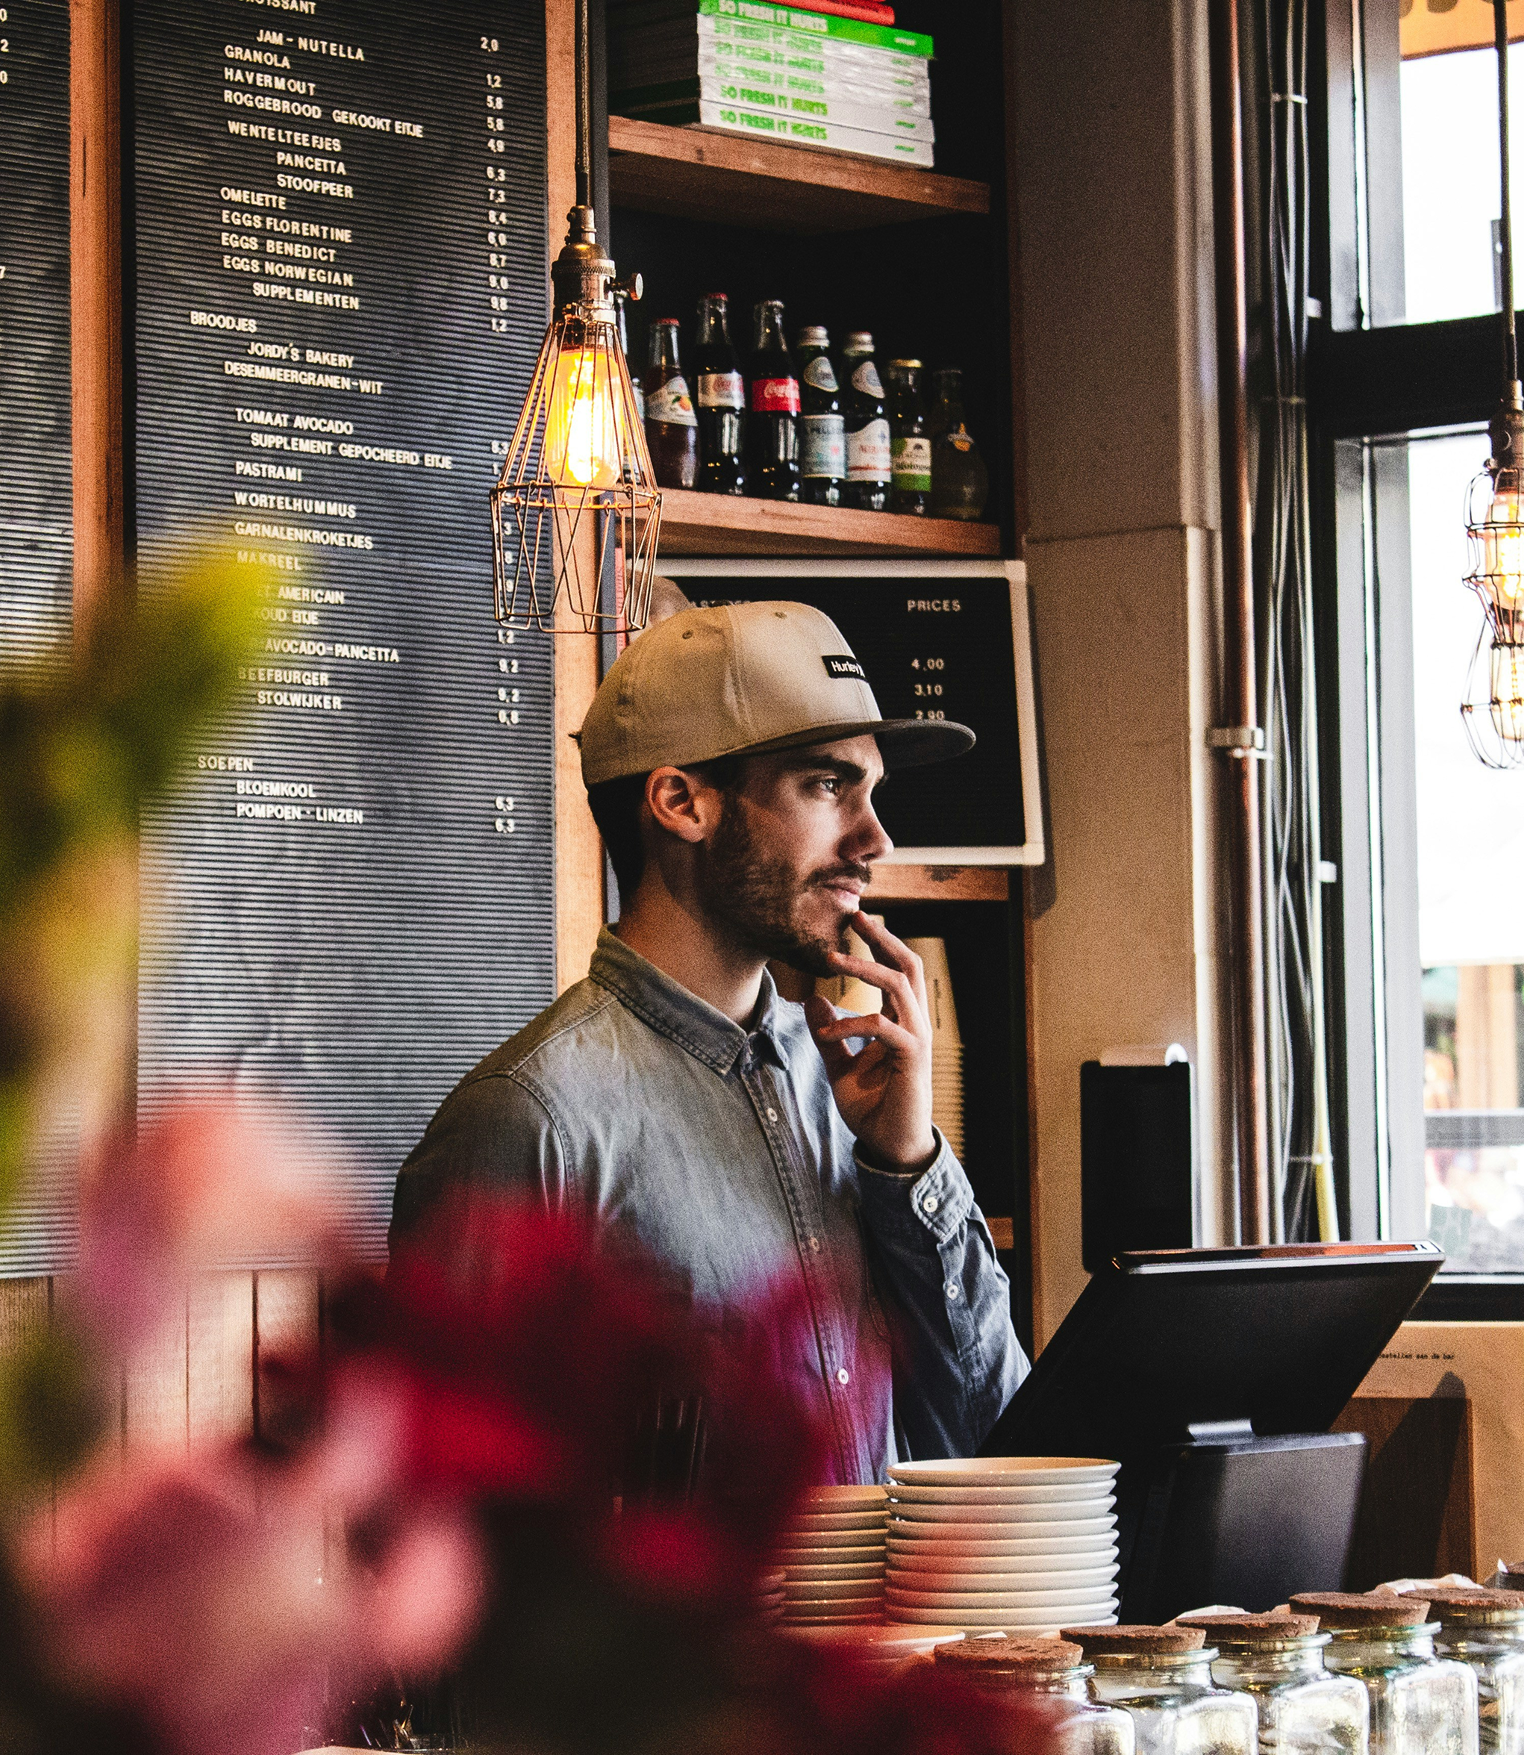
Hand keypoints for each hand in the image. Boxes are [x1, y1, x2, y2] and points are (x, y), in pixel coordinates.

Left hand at [804, 912, 938, 1174]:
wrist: (891, 1147)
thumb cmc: (874, 1108)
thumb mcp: (841, 1066)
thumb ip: (829, 1035)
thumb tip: (813, 1001)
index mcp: (901, 1022)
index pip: (896, 971)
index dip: (879, 944)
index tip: (854, 922)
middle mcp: (914, 1024)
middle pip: (908, 966)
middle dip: (882, 938)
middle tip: (855, 916)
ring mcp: (917, 1040)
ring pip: (900, 985)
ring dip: (866, 967)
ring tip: (832, 957)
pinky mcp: (912, 1059)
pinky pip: (883, 1028)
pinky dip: (853, 1024)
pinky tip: (828, 1032)